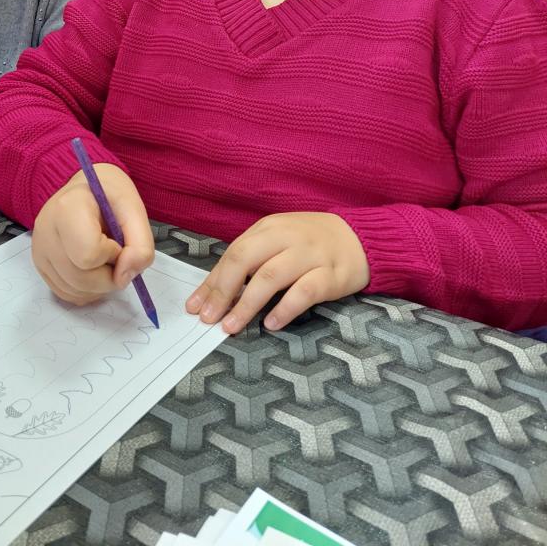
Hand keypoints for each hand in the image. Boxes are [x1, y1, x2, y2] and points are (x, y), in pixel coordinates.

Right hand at [32, 164, 154, 305]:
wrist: (85, 189)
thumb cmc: (109, 196)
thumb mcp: (134, 210)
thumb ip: (141, 245)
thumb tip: (125, 277)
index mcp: (67, 208)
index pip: (89, 255)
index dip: (113, 255)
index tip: (117, 240)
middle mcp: (46, 231)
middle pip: (80, 279)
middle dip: (109, 277)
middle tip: (117, 257)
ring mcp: (39, 250)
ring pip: (73, 291)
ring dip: (99, 287)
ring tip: (105, 261)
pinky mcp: (39, 265)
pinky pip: (65, 293)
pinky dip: (86, 291)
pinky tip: (93, 271)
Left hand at [186, 212, 368, 334]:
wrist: (360, 238)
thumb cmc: (311, 243)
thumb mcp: (279, 241)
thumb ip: (252, 259)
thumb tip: (216, 291)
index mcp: (269, 228)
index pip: (233, 253)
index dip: (212, 281)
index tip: (195, 306)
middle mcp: (286, 237)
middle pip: (246, 259)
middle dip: (223, 291)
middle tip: (209, 318)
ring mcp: (309, 254)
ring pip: (271, 276)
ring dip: (247, 303)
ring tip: (231, 326)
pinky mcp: (331, 275)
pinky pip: (304, 292)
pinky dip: (285, 308)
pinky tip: (271, 324)